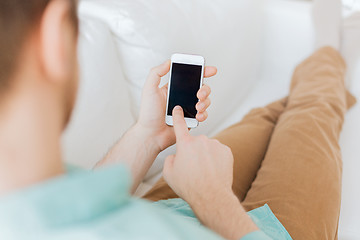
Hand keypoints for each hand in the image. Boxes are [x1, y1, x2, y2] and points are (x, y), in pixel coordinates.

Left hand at [136, 60, 216, 151]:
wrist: (151, 134)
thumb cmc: (148, 113)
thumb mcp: (149, 89)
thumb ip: (156, 73)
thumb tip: (169, 62)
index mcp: (174, 88)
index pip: (190, 76)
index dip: (202, 72)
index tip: (211, 70)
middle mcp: (183, 97)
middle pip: (202, 88)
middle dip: (205, 89)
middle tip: (199, 94)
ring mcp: (188, 108)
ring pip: (205, 101)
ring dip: (205, 102)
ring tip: (197, 106)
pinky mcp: (191, 120)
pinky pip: (203, 115)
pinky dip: (204, 114)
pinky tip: (198, 115)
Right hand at [162, 106, 257, 239]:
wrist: (211, 196)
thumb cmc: (189, 186)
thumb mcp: (168, 173)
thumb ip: (170, 159)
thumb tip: (176, 155)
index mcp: (185, 144)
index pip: (179, 125)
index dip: (177, 116)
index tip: (178, 108)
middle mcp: (201, 140)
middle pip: (194, 143)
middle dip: (193, 152)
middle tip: (193, 168)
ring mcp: (215, 144)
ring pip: (207, 147)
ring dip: (205, 156)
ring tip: (204, 172)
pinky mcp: (226, 151)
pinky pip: (218, 152)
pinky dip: (216, 159)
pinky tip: (213, 171)